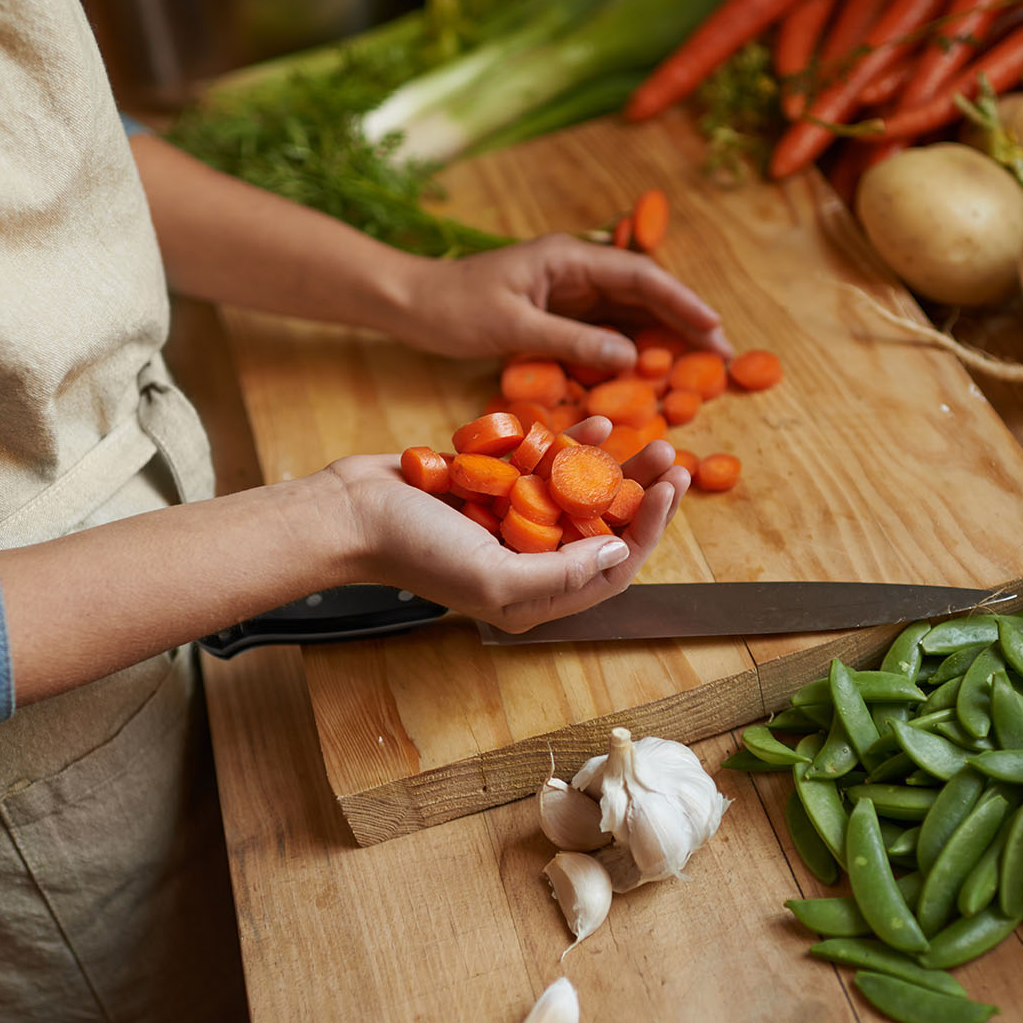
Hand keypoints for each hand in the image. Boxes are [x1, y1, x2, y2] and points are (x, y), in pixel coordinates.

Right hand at [327, 418, 691, 631]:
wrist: (350, 511)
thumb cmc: (413, 551)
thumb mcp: (494, 578)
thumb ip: (561, 575)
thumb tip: (619, 553)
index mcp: (534, 597)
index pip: (611, 570)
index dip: (647, 531)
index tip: (669, 491)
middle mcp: (530, 561)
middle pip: (605, 529)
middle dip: (642, 495)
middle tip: (672, 459)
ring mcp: (513, 520)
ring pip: (583, 492)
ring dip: (617, 466)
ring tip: (648, 437)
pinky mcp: (496, 482)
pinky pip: (547, 463)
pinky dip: (573, 444)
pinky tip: (597, 424)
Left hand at [388, 235, 730, 373]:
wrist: (410, 303)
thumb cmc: (452, 308)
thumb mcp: (513, 327)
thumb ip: (573, 339)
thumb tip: (631, 358)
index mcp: (569, 258)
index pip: (641, 277)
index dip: (683, 303)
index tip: (715, 328)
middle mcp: (577, 269)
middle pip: (645, 294)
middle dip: (687, 322)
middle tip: (725, 356)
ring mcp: (569, 291)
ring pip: (631, 313)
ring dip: (666, 337)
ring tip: (703, 366)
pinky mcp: (559, 313)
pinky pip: (606, 330)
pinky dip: (633, 349)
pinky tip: (654, 372)